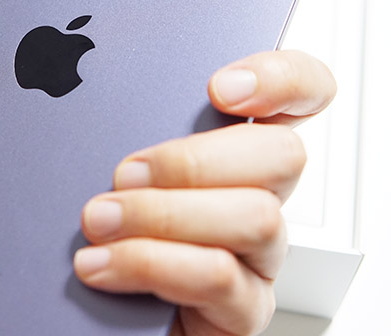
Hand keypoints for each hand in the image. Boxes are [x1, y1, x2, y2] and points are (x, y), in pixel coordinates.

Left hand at [73, 50, 335, 335]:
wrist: (90, 318)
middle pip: (283, 154)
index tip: (219, 87)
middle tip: (125, 172)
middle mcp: (257, 198)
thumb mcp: (108, 168)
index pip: (301, 95)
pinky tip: (102, 263)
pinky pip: (219, 278)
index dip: (283, 79)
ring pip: (256, 217)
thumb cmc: (104, 234)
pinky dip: (151, 264)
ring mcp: (257, 257)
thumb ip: (123, 129)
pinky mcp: (241, 311)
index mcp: (232, 151)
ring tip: (100, 220)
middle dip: (195, 159)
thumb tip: (96, 100)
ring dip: (165, 214)